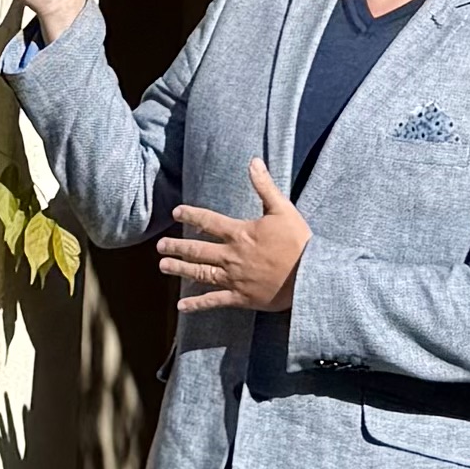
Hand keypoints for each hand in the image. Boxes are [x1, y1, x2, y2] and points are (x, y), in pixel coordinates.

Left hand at [159, 154, 307, 322]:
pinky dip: (197, 304)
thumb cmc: (298, 241)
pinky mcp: (240, 297)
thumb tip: (253, 162)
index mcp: (240, 233)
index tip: (176, 212)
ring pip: (200, 273)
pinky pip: (214, 301)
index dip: (191, 215)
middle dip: (177, 246)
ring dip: (180, 269)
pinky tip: (181, 306)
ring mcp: (234, 279)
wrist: (309, 275)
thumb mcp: (283, 209)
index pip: (209, 221)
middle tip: (160, 246)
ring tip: (163, 266)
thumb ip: (264, 186)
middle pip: (198, 250)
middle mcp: (231, 256)